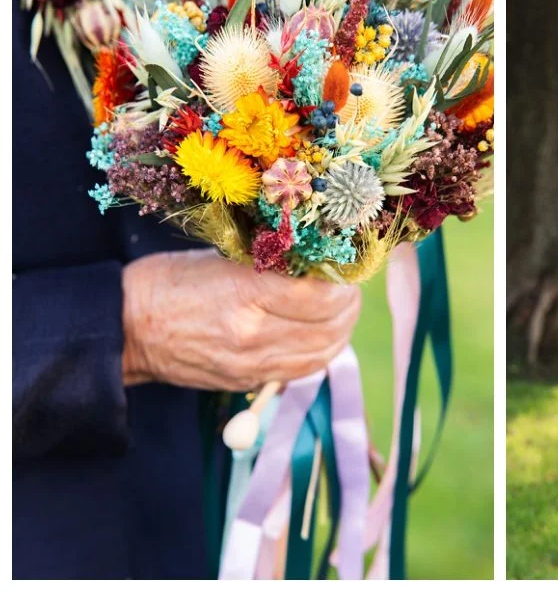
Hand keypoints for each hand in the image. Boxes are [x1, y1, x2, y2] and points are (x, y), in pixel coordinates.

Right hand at [121, 249, 360, 390]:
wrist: (125, 329)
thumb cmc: (171, 282)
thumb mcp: (223, 259)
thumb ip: (273, 265)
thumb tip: (320, 261)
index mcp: (245, 293)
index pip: (320, 295)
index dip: (342, 282)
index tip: (345, 267)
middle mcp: (252, 333)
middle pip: (329, 327)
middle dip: (349, 306)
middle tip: (349, 288)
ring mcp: (251, 363)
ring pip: (323, 353)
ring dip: (342, 331)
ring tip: (342, 310)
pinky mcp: (248, 381)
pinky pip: (303, 370)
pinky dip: (322, 352)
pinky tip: (323, 334)